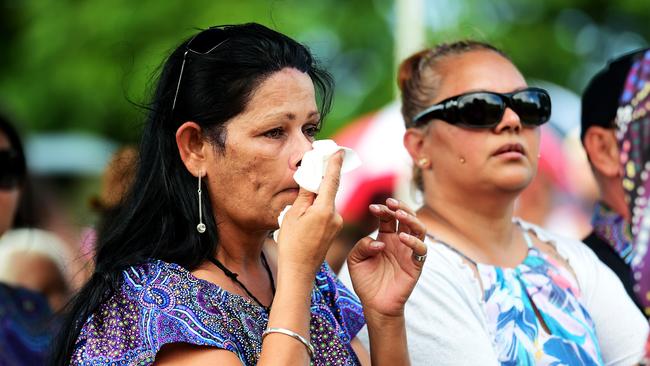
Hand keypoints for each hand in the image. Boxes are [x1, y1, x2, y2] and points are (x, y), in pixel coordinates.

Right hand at [275, 151, 343, 278]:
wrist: (299, 271)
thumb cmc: (292, 244)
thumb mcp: (292, 215)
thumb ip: (304, 195)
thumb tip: (312, 178)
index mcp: (324, 210)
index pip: (331, 180)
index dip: (334, 164)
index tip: (339, 151)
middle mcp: (335, 215)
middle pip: (328, 190)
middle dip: (321, 180)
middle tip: (313, 167)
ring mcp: (337, 223)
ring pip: (326, 202)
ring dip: (316, 198)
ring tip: (300, 207)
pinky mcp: (334, 230)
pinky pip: (326, 212)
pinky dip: (318, 208)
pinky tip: (305, 217)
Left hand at [347, 198, 426, 318]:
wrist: (374, 305)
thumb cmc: (365, 281)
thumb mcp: (355, 260)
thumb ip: (362, 246)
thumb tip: (379, 242)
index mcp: (385, 237)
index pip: (388, 216)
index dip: (382, 209)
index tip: (372, 207)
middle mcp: (399, 242)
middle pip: (407, 217)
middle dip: (400, 206)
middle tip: (389, 203)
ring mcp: (409, 252)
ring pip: (419, 228)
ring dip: (411, 218)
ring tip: (399, 214)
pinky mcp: (415, 265)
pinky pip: (421, 249)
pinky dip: (414, 241)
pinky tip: (401, 237)